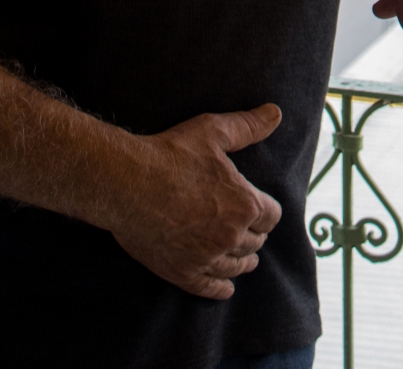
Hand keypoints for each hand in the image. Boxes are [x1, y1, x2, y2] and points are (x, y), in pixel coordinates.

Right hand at [109, 103, 283, 298]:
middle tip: (250, 233)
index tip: (261, 211)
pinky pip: (211, 288)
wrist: (127, 182)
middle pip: (255, 242)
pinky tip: (227, 288)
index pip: (271, 216)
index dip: (266, 212)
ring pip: (236, 266)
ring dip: (243, 262)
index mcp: (245, 204)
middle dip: (254, 235)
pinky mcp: (183, 272)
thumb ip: (248, 126)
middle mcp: (231, 235)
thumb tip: (275, 113)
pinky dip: (222, 289)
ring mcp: (207, 257)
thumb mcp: (213, 132)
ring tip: (245, 261)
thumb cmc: (170, 154)